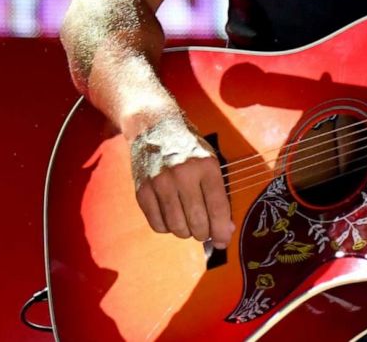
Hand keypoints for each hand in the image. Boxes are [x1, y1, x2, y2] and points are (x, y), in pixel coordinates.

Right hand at [128, 113, 234, 248]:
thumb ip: (218, 194)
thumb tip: (224, 231)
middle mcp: (182, 174)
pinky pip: (157, 224)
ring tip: (187, 223)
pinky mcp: (142, 190)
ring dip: (185, 232)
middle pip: (197, 222)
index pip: (218, 208)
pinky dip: (166, 227)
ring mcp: (160, 182)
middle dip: (204, 234)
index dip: (222, 230)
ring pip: (177, 227)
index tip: (223, 240)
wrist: (153, 126)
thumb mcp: (209, 162)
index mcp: (205, 166)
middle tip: (203, 230)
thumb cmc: (187, 147)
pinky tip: (170, 216)